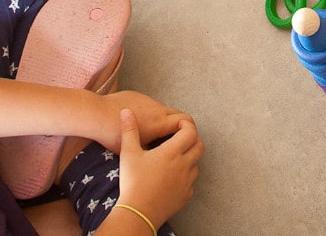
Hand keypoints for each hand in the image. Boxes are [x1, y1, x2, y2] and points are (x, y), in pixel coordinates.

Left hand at [100, 91, 193, 151]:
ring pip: (165, 110)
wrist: (97, 114)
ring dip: (167, 120)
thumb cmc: (113, 136)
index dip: (190, 131)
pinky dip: (154, 114)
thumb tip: (160, 155)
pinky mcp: (138, 95)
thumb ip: (152, 149)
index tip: (186, 142)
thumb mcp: (134, 150)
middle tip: (177, 141)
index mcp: (159, 123)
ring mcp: (148, 100)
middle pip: (179, 114)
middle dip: (182, 126)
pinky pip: (152, 105)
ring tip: (158, 135)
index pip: (186, 122)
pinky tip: (142, 124)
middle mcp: (157, 109)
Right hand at [116, 108, 202, 228]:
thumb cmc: (133, 182)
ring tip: (176, 157)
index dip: (187, 125)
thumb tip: (126, 111)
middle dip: (192, 139)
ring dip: (190, 157)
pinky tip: (174, 177)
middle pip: (199, 146)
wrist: (137, 214)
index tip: (177, 125)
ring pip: (197, 164)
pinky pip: (192, 183)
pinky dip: (186, 176)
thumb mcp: (128, 153)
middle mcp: (183, 165)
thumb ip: (129, 130)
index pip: (191, 131)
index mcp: (172, 152)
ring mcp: (186, 182)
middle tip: (179, 138)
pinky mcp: (185, 197)